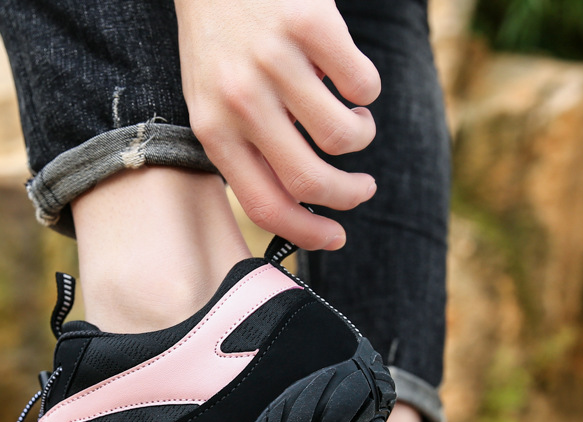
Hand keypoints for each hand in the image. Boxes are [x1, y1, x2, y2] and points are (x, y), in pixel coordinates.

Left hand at [174, 0, 379, 249]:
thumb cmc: (221, 47)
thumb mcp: (214, 106)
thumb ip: (247, 151)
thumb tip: (302, 201)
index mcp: (215, 130)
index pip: (263, 203)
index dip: (305, 232)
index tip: (334, 237)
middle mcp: (241, 100)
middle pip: (310, 179)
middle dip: (348, 197)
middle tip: (363, 191)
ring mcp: (275, 61)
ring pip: (343, 134)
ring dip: (360, 136)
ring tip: (353, 120)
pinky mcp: (311, 23)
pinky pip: (362, 84)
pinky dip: (367, 91)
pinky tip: (349, 79)